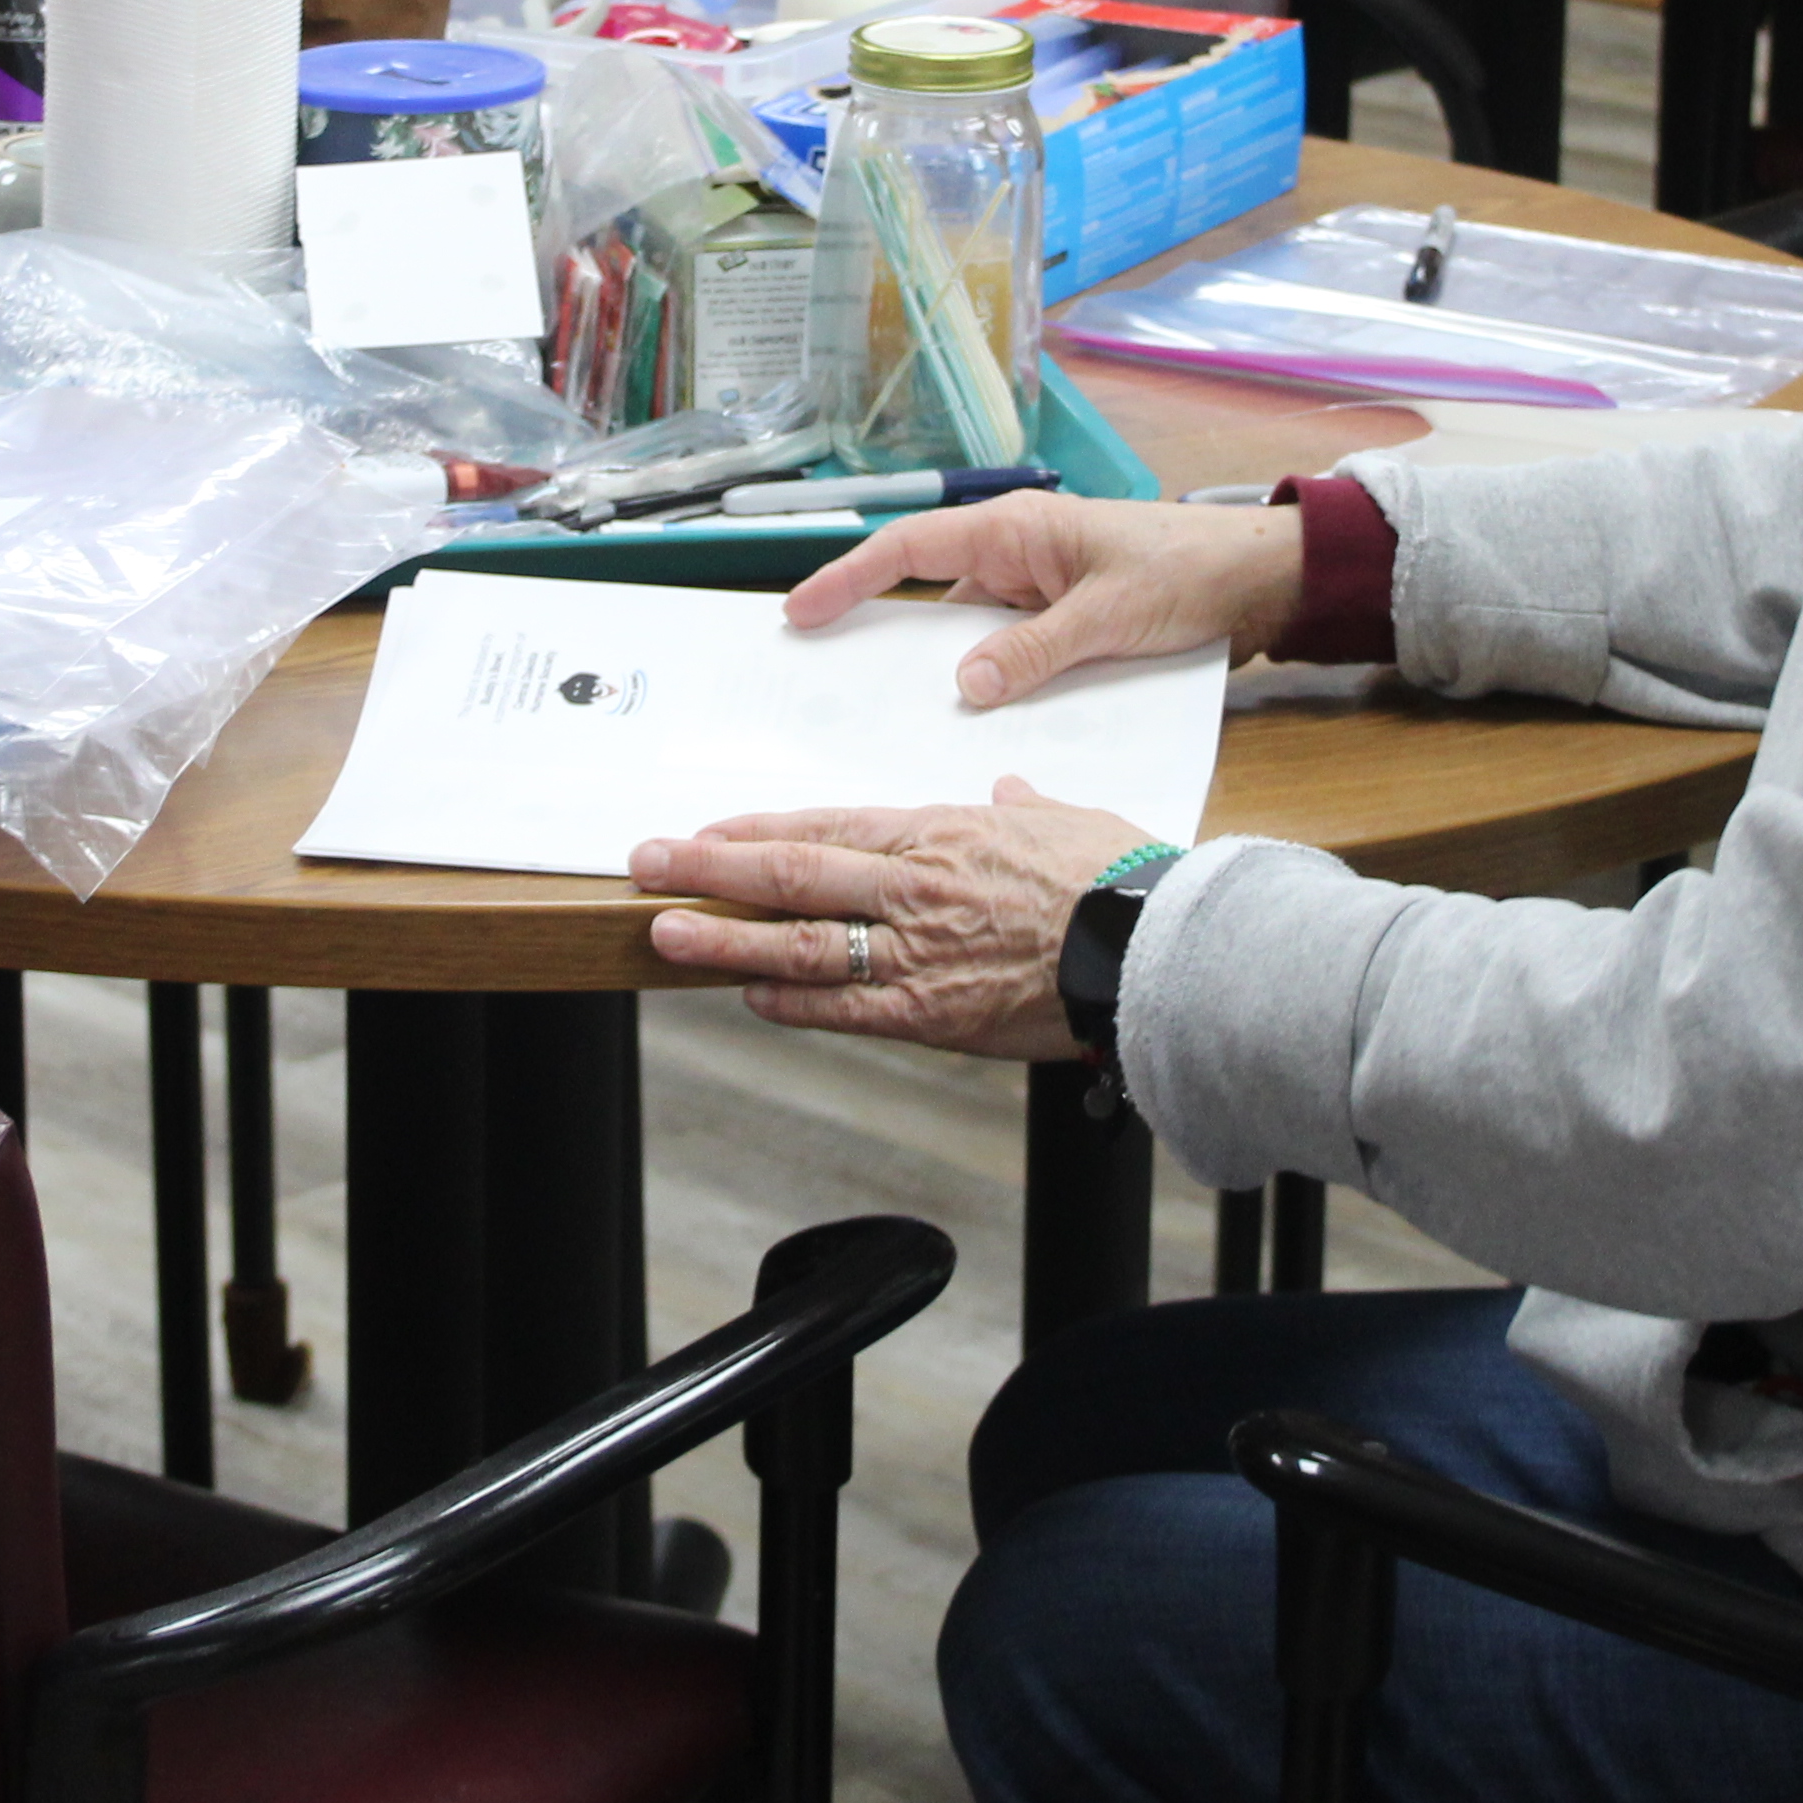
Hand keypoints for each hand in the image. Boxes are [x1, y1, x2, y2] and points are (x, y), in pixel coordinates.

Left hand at [636, 778, 1151, 1059]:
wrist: (1154, 949)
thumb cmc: (1120, 882)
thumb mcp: (1069, 819)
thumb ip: (1025, 806)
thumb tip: (1011, 789)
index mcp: (940, 834)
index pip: (824, 826)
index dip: (754, 830)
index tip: (704, 830)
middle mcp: (912, 888)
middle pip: (790, 874)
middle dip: (709, 868)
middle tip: (648, 863)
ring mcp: (915, 953)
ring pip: (799, 941)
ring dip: (725, 937)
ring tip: (664, 931)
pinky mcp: (931, 1014)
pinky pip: (843, 1008)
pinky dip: (791, 1002)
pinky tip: (747, 996)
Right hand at [782, 492, 1313, 709]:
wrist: (1263, 579)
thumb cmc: (1189, 571)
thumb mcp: (1111, 615)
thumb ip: (1037, 650)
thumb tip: (965, 686)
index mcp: (1014, 532)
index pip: (909, 550)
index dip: (847, 579)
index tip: (800, 613)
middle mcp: (1014, 558)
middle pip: (924, 598)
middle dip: (874, 635)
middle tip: (820, 685)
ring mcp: (1036, 593)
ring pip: (964, 635)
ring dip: (936, 672)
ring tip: (884, 721)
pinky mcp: (1060, 625)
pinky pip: (1006, 655)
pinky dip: (987, 685)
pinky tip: (972, 728)